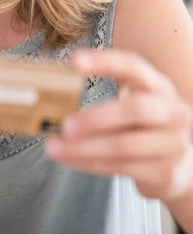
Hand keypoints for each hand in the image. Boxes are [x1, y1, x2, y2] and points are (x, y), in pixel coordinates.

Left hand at [45, 49, 192, 203]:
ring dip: (84, 148)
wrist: (179, 165)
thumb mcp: (135, 102)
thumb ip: (106, 94)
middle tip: (64, 126)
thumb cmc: (143, 126)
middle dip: (96, 118)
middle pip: (136, 109)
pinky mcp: (164, 172)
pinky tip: (69, 158)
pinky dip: (89, 163)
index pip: (134, 67)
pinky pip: (120, 167)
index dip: (105, 62)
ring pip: (125, 145)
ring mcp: (172, 144)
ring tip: (55, 147)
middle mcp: (172, 112)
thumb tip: (53, 94)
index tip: (74, 60)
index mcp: (159, 86)